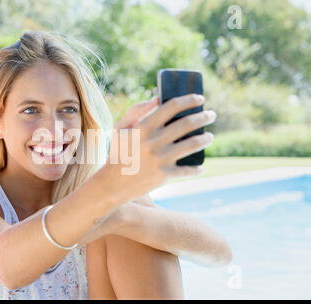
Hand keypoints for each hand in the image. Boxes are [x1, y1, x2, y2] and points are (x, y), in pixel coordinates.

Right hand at [100, 93, 215, 203]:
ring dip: (205, 138)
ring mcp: (160, 159)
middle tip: (211, 115)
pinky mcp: (165, 175)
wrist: (111, 184)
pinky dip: (196, 169)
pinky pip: (187, 170)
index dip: (189, 100)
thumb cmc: (117, 153)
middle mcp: (154, 141)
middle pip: (187, 124)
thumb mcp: (120, 129)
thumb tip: (158, 98)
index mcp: (143, 127)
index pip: (172, 106)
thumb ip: (136, 110)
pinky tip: (200, 167)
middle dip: (204, 117)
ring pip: (192, 144)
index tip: (200, 98)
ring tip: (209, 137)